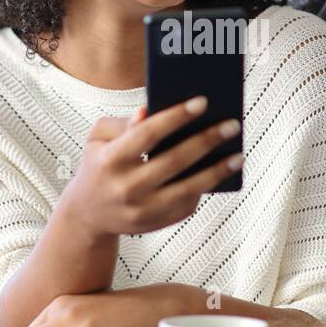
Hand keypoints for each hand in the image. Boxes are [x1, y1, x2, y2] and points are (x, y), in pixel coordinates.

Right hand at [56, 97, 242, 240]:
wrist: (87, 214)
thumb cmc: (98, 164)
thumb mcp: (98, 139)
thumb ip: (123, 123)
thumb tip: (149, 111)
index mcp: (110, 160)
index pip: (147, 134)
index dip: (176, 117)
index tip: (203, 102)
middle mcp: (126, 187)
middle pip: (174, 161)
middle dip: (206, 141)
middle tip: (232, 126)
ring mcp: (141, 210)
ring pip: (187, 189)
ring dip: (217, 172)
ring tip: (238, 156)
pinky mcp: (154, 224)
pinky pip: (186, 205)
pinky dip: (205, 188)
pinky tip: (220, 173)